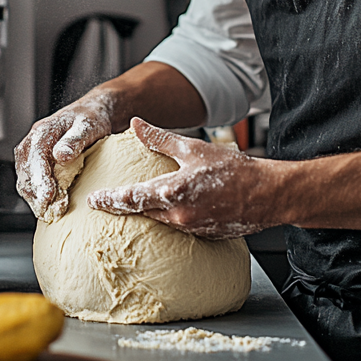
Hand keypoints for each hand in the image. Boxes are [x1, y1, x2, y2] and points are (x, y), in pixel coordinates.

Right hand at [14, 90, 116, 218]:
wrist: (90, 115)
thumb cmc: (90, 119)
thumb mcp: (87, 126)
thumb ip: (74, 140)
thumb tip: (60, 155)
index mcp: (42, 132)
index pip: (35, 160)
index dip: (41, 181)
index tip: (49, 197)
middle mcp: (31, 143)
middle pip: (26, 174)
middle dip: (37, 196)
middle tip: (51, 212)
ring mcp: (31, 154)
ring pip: (25, 181)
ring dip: (36, 199)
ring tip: (52, 212)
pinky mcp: (35, 164)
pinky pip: (31, 183)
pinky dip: (39, 196)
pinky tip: (51, 205)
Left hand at [86, 118, 274, 238]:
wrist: (268, 195)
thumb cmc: (234, 169)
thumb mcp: (193, 148)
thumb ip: (160, 139)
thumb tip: (136, 124)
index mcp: (172, 193)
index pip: (130, 199)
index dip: (108, 200)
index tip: (92, 200)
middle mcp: (178, 216)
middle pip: (140, 214)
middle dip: (122, 208)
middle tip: (106, 204)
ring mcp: (190, 229)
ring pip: (158, 222)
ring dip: (145, 214)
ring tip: (133, 206)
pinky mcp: (203, 236)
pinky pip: (177, 229)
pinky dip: (167, 219)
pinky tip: (167, 210)